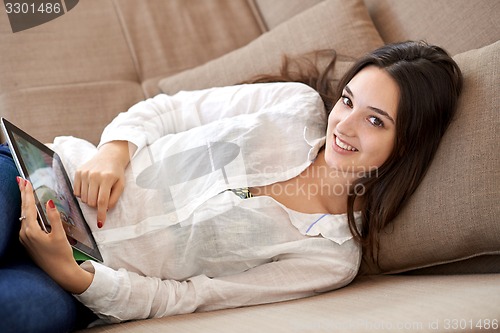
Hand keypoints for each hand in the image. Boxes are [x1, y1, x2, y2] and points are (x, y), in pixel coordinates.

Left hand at [18, 177, 93, 293]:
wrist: (59, 273)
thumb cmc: (61, 255)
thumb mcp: (60, 235)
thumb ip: (54, 217)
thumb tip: (49, 202)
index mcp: (32, 231)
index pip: (28, 207)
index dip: (27, 193)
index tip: (25, 181)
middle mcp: (25, 234)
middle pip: (23, 209)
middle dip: (23, 194)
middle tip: (21, 180)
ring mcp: (25, 239)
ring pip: (23, 216)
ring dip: (25, 203)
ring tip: (25, 191)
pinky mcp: (28, 242)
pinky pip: (26, 223)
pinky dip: (27, 213)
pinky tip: (30, 209)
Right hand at [73, 141, 131, 227]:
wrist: (110, 156)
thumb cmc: (117, 172)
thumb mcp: (121, 185)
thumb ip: (114, 198)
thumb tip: (105, 210)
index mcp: (107, 178)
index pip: (102, 201)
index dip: (101, 214)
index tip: (100, 223)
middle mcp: (94, 175)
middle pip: (91, 201)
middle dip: (97, 205)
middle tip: (102, 199)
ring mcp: (84, 173)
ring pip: (83, 198)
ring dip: (90, 200)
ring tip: (97, 192)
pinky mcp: (78, 172)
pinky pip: (76, 192)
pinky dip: (82, 194)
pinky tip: (89, 188)